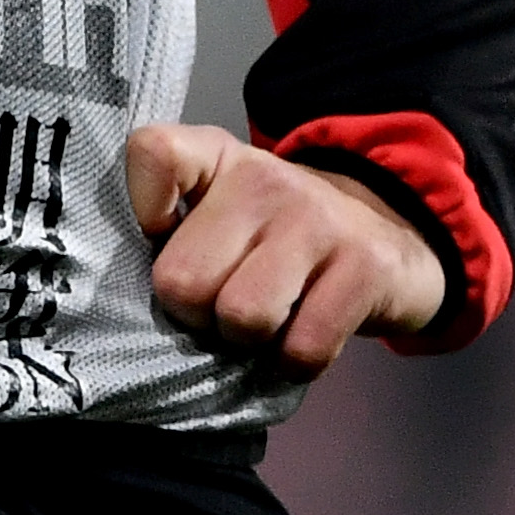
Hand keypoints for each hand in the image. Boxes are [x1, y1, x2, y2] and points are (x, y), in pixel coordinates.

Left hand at [128, 121, 443, 374]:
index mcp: (217, 158)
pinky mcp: (365, 266)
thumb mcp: (223, 212)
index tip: (163, 237)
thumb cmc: (280, 237)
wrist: (390, 237)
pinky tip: (303, 337)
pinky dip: (295, 362)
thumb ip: (172, 235)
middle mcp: (265, 177)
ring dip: (248, 344)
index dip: (144, 210)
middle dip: (198, 316)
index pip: (152, 152)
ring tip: (265, 323)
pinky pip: (301, 348)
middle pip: (183, 280)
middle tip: (223, 307)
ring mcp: (318, 219)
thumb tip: (124, 303)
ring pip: (242, 317)